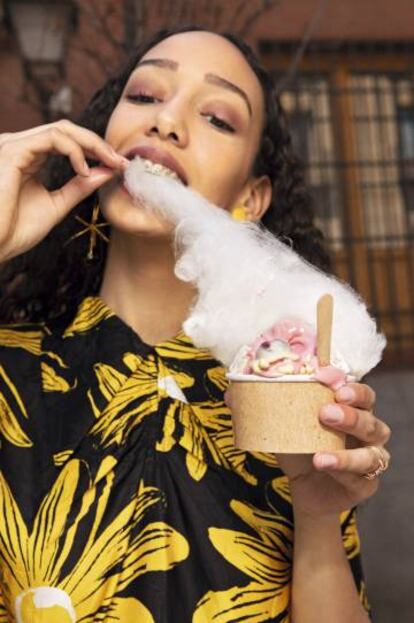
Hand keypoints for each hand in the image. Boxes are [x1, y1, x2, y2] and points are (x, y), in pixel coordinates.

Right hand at [0, 119, 128, 262]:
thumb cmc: (14, 230)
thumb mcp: (56, 206)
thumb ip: (78, 188)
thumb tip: (106, 172)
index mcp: (28, 158)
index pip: (67, 141)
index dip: (96, 150)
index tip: (119, 166)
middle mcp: (20, 146)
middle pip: (67, 130)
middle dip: (99, 144)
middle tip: (122, 162)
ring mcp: (14, 146)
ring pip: (62, 129)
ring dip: (93, 144)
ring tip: (111, 163)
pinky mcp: (12, 151)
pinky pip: (52, 138)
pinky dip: (74, 151)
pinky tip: (85, 171)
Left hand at [273, 383, 391, 517]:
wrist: (302, 487)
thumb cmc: (302, 449)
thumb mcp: (292, 423)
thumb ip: (289, 403)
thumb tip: (266, 382)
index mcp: (356, 413)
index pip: (364, 396)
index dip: (352, 388)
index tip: (326, 380)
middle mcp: (369, 435)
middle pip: (370, 422)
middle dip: (350, 416)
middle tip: (325, 413)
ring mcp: (371, 462)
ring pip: (372, 455)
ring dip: (347, 453)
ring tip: (320, 453)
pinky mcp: (365, 486)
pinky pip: (359, 479)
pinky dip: (341, 471)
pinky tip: (322, 464)